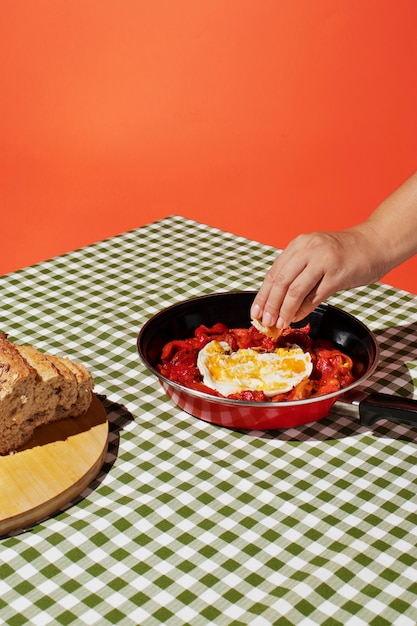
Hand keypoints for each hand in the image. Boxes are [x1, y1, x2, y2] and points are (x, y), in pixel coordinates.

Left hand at [250, 226, 385, 328]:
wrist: (375, 244)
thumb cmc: (345, 254)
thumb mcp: (316, 256)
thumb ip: (298, 274)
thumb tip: (279, 303)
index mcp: (299, 244)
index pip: (274, 272)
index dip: (262, 294)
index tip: (255, 311)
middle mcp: (308, 249)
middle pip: (280, 281)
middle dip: (270, 304)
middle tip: (265, 321)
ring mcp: (323, 260)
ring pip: (295, 290)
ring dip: (284, 310)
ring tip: (279, 323)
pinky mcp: (337, 274)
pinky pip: (315, 296)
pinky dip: (303, 309)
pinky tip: (296, 317)